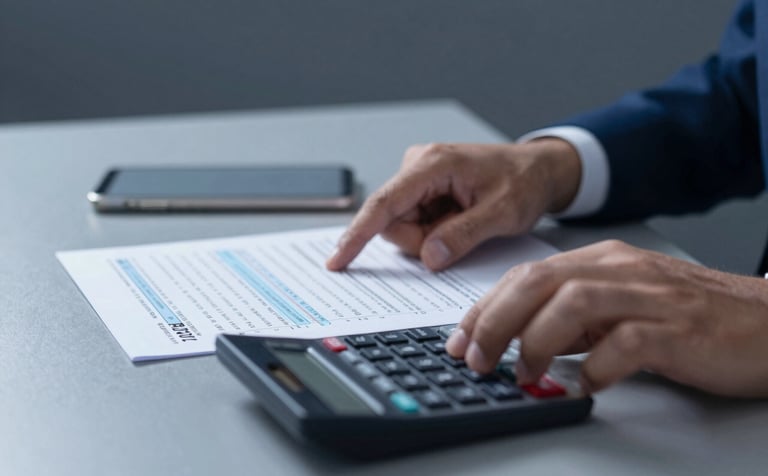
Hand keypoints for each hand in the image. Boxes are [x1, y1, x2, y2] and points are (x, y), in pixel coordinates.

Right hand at [326, 139, 580, 270]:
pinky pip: (414, 223)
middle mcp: (418, 165)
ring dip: (429, 238)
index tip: (338, 259)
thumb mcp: (503, 212)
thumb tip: (429, 257)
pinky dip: (433, 232)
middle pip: (392, 222)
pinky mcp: (422, 190)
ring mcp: (418, 178)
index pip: (384, 204)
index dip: (358, 235)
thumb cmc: (524, 181)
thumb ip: (464, 235)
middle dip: (421, 241)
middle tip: (459, 237)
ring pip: (402, 226)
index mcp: (433, 164)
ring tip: (465, 222)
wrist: (538, 169)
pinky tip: (458, 220)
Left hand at [446, 240, 767, 397]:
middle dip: (495, 321)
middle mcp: (621, 270)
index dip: (486, 306)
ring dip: (536, 341)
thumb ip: (577, 318)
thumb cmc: (694, 317)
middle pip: (539, 282)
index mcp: (603, 261)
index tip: (460, 338)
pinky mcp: (679, 328)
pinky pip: (626, 343)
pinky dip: (596, 366)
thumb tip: (524, 343)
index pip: (528, 275)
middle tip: (475, 358)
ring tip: (523, 373)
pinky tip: (584, 384)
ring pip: (573, 303)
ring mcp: (651, 295)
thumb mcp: (624, 306)